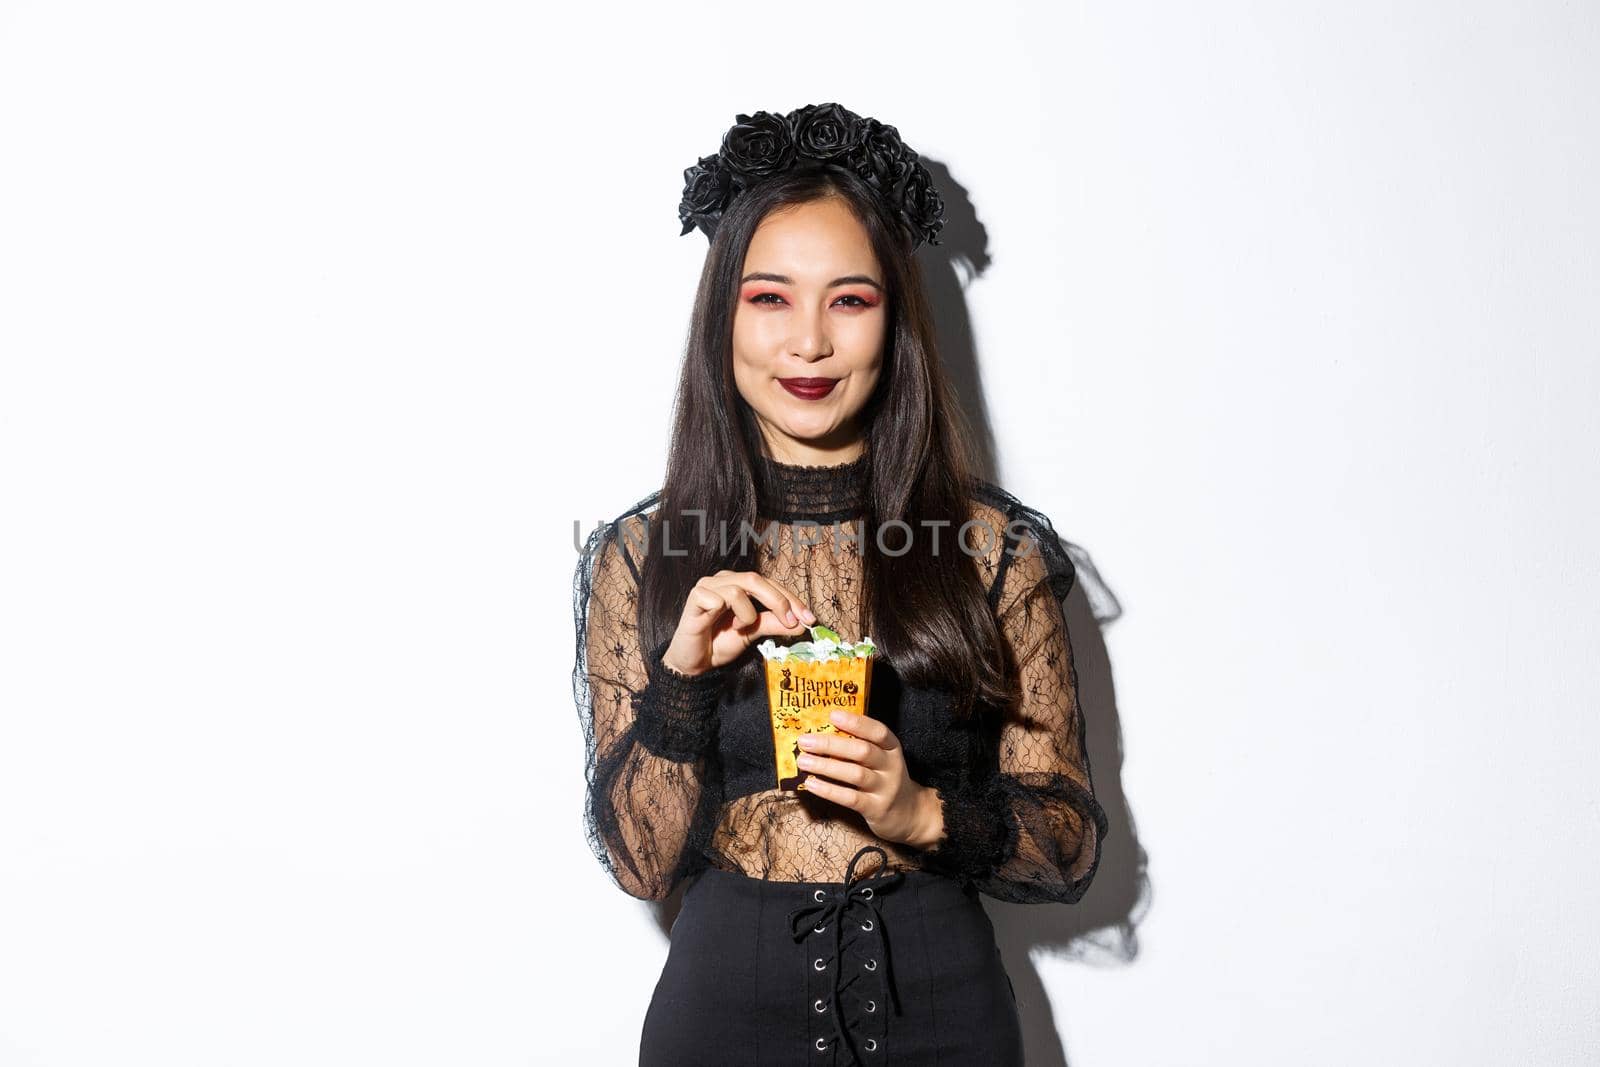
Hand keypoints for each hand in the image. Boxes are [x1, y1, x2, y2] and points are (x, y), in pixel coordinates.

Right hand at [662, 569, 816, 676]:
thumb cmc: (719, 643)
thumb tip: (801, 623)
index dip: (791, 599)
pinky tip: (717, 624)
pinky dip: (725, 613)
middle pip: (757, 579)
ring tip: (740, 628)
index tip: (809, 619)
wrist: (694, 663)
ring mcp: (708, 586)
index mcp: (739, 584)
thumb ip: (774, 624)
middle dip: (779, 601)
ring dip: (747, 614)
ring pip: (739, 588)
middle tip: (792, 622)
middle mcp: (724, 580)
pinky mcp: (695, 596)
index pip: (770, 584)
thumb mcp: (753, 633)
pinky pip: (718, 598)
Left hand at [796, 709, 943, 849]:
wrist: (909, 814)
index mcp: (892, 748)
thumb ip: (860, 745)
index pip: (878, 731)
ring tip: (803, 761)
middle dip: (831, 745)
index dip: (856, 722)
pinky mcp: (876, 809)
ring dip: (826, 767)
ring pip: (855, 774)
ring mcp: (885, 789)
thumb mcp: (882, 758)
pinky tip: (811, 784)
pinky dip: (829, 790)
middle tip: (805, 741)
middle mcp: (891, 766)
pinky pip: (851, 798)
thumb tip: (821, 733)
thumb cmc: (885, 779)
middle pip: (862, 751)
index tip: (832, 715)